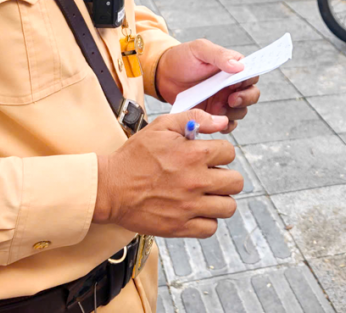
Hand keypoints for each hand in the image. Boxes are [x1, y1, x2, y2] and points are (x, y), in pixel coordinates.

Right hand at [94, 110, 243, 237]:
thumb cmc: (134, 156)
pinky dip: (207, 220)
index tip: (209, 156)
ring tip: (206, 195)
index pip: (229, 152)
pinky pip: (211, 228)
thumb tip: (222, 121)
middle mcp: (196, 181)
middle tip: (211, 176)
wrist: (109, 188)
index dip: (220, 152)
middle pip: (236, 182)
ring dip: (220, 200)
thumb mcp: (161, 126)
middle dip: (226, 176)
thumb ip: (194, 118)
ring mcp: (189, 206)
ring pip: (228, 207)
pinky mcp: (180, 227)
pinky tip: (196, 210)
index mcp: (194, 154)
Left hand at [155, 39, 260, 130]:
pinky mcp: (213, 114)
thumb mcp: (200, 50)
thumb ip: (220, 55)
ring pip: (241, 111)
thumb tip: (240, 66)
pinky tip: (216, 123)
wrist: (163, 76)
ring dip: (234, 112)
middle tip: (231, 100)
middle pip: (251, 94)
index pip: (252, 73)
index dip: (249, 79)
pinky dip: (225, 126)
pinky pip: (227, 124)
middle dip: (245, 99)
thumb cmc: (182, 58)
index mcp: (232, 66)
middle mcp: (231, 84)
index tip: (238, 83)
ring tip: (217, 109)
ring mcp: (223, 100)